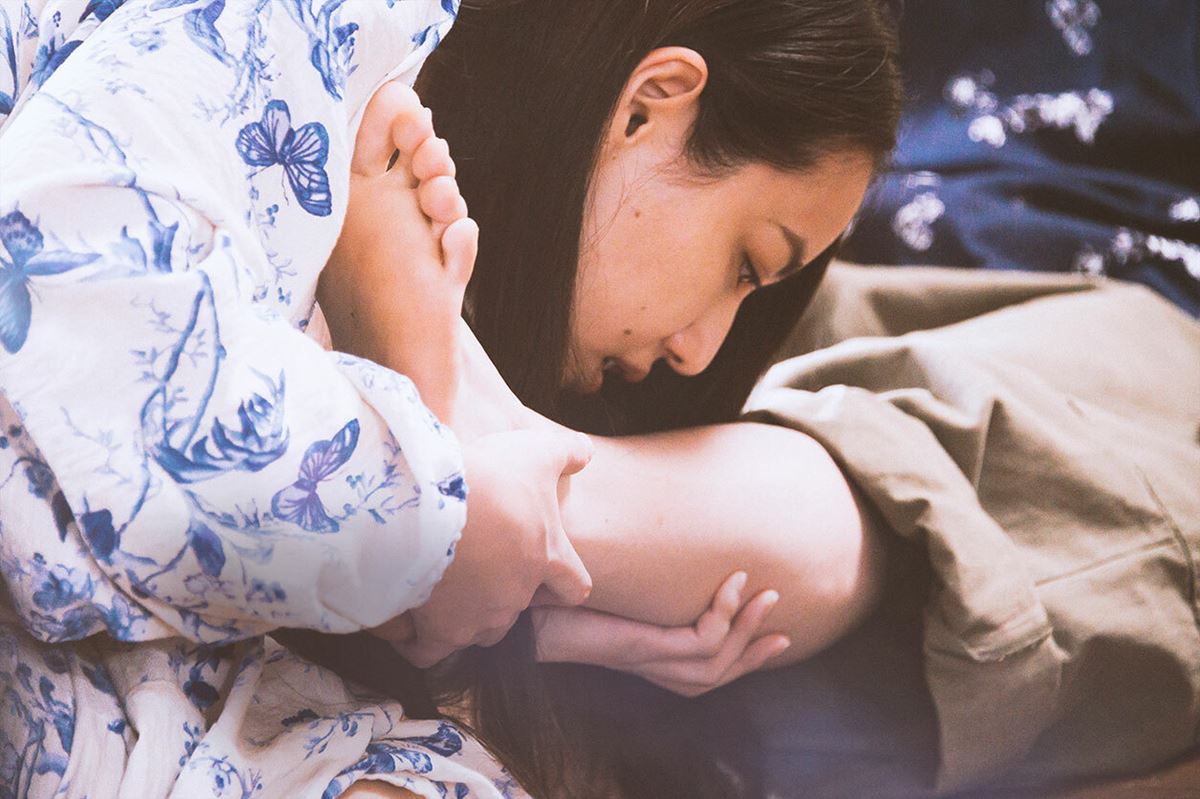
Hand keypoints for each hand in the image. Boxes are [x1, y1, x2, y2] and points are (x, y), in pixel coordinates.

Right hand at [375, 426, 594, 666]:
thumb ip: (567, 452)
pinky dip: (417, 640)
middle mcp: (517, 595)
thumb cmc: (490, 478)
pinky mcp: (440, 631)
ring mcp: (479, 618)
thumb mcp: (536, 452)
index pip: (574, 588)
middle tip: (474, 565)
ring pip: (478, 630)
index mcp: (546, 557)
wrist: (432, 506)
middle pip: (516, 609)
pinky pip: (427, 651)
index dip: (563, 585)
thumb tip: (587, 452)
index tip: (545, 575)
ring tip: (438, 588)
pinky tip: (406, 618)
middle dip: (499, 593)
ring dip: (463, 614)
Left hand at [531, 571, 790, 696]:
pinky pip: (701, 639)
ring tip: (767, 595)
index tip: (778, 634)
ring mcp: (651, 660)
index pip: (708, 669)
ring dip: (747, 626)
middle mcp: (654, 668)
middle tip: (783, 617)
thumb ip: (636, 579)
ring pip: (719, 659)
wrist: (528, 614)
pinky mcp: (645, 648)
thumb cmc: (561, 599)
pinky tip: (732, 585)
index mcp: (650, 660)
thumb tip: (650, 536)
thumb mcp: (612, 588)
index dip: (745, 655)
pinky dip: (723, 613)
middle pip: (721, 672)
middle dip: (756, 647)